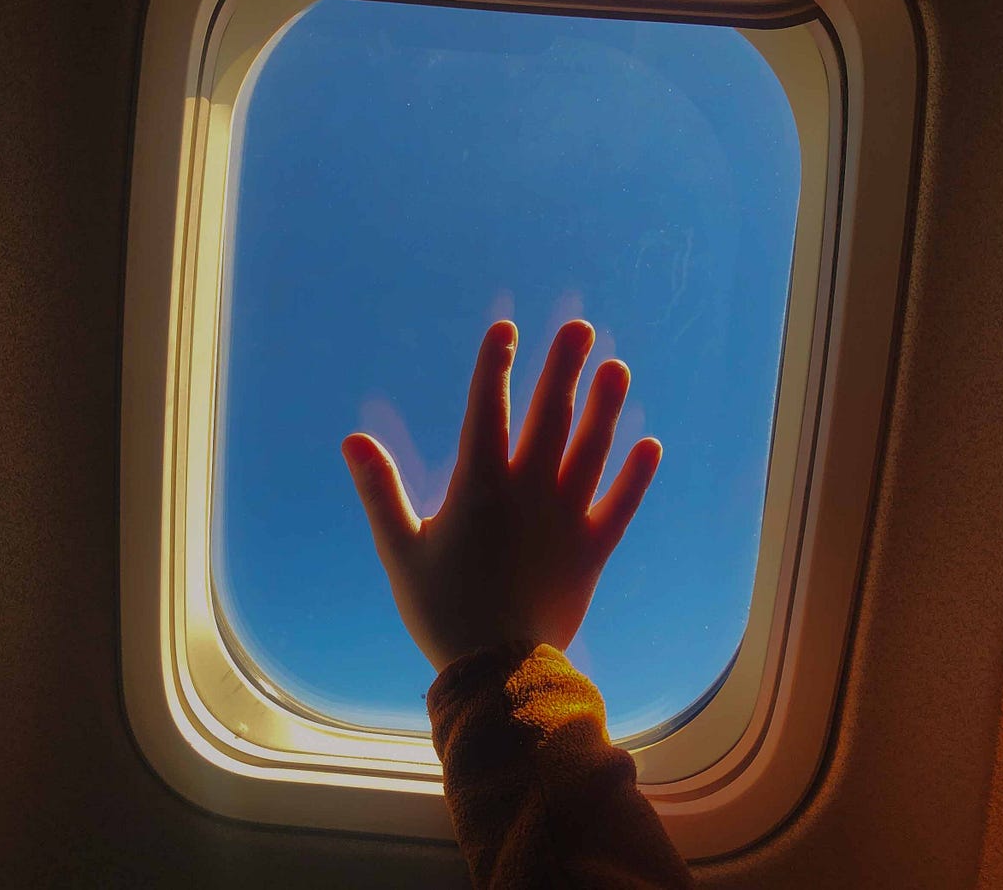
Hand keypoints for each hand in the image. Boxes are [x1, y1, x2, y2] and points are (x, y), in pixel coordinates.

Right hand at [341, 319, 662, 671]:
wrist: (497, 673)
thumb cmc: (441, 610)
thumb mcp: (400, 549)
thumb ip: (380, 490)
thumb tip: (352, 440)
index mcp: (478, 486)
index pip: (487, 408)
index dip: (495, 365)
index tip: (506, 328)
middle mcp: (528, 491)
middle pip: (550, 416)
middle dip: (563, 368)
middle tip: (580, 328)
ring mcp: (566, 518)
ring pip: (591, 450)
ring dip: (604, 407)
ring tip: (618, 368)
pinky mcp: (592, 550)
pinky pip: (620, 505)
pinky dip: (636, 476)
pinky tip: (650, 444)